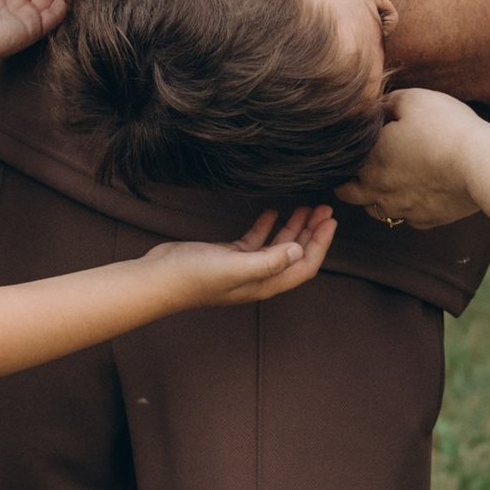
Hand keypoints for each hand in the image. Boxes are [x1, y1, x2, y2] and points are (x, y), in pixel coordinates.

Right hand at [155, 208, 335, 304]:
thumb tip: (297, 251)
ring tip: (306, 206)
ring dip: (293, 226)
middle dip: (312, 232)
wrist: (159, 279)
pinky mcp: (229, 255)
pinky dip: (267, 225)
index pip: (304, 266)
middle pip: (295, 254)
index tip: (330, 221)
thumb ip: (268, 261)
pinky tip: (273, 211)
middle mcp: (259, 277)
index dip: (320, 244)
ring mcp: (244, 266)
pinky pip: (256, 240)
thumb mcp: (236, 267)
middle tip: (324, 208)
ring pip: (278, 245)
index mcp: (265, 284)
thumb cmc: (195, 277)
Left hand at [342, 85, 487, 228]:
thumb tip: (378, 106)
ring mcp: (403, 210)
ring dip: (377, 197)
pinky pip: (409, 217)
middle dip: (350, 182)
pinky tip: (419, 192)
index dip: (345, 153)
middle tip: (361, 167)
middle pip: (349, 194)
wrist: (482, 165)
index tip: (357, 143)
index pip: (340, 164)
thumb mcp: (413, 98)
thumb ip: (387, 102)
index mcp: (369, 161)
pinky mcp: (427, 221)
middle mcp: (379, 191)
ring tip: (391, 180)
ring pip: (376, 210)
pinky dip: (409, 206)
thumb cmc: (445, 127)